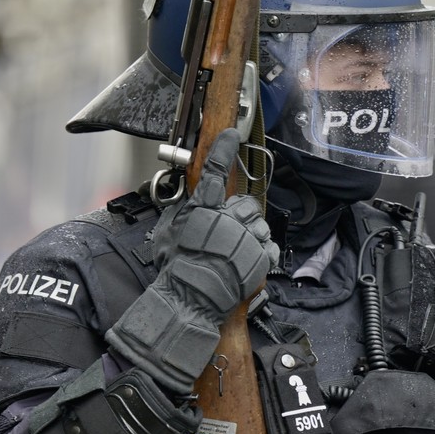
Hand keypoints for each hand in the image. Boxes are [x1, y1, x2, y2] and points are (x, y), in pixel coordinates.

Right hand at [150, 129, 278, 317]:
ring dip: (249, 234)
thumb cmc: (176, 268)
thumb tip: (184, 203)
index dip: (223, 150)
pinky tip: (244, 262)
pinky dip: (259, 252)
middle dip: (239, 214)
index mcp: (203, 208)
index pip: (214, 170)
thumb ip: (179, 213)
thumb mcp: (167, 233)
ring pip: (259, 224)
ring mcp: (247, 236)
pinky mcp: (260, 255)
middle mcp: (228, 217)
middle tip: (227, 232)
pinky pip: (267, 246)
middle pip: (245, 203)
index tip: (230, 136)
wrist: (192, 297)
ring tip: (233, 252)